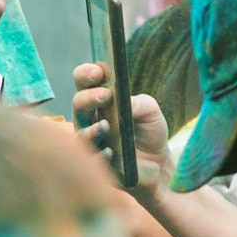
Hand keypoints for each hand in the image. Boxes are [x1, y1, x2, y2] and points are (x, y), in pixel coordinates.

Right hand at [70, 62, 173, 199]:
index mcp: (99, 100)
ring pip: (80, 132)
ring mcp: (91, 140)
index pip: (83, 81)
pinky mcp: (97, 163)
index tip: (98, 72)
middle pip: (78, 103)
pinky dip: (99, 154)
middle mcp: (90, 118)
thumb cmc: (150, 132)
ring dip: (91, 128)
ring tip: (106, 126)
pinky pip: (90, 159)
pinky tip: (110, 151)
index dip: (86, 73)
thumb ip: (139, 103)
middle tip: (105, 96)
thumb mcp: (151, 112)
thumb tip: (123, 101)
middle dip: (89, 97)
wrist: (158, 164)